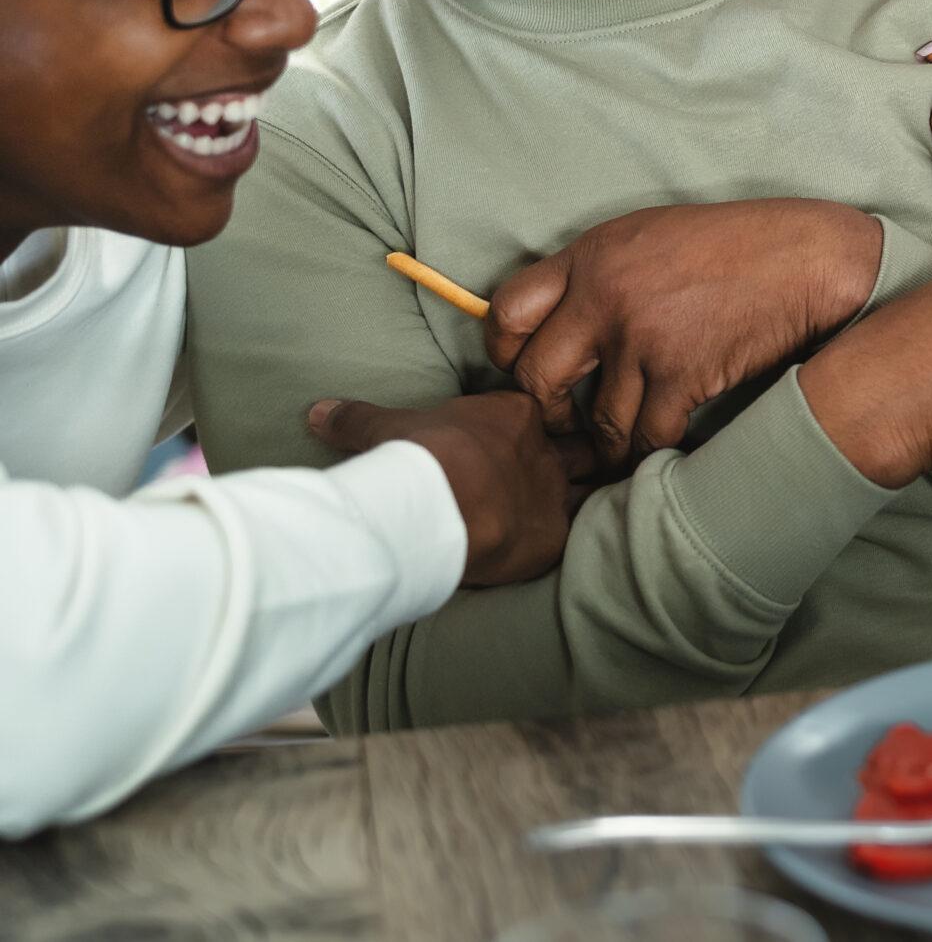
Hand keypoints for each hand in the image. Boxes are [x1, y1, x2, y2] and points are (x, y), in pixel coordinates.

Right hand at [307, 391, 593, 585]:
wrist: (435, 504)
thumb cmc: (414, 456)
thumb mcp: (384, 429)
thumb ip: (357, 419)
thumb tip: (318, 410)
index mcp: (513, 414)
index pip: (534, 412)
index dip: (531, 424)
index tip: (521, 437)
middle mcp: (543, 450)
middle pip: (575, 445)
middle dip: (575, 454)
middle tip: (569, 465)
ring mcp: (553, 492)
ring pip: (588, 486)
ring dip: (584, 494)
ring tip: (581, 503)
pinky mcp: (554, 536)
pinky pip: (578, 534)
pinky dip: (578, 538)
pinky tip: (580, 546)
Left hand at [484, 200, 883, 466]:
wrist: (809, 259)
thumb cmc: (738, 245)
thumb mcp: (652, 237)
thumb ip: (600, 274)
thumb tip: (560, 320)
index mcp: (592, 256)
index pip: (507, 311)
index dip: (506, 352)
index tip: (524, 370)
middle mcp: (605, 296)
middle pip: (537, 376)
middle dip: (549, 412)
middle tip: (565, 424)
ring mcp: (642, 338)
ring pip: (597, 420)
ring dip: (608, 444)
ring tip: (618, 449)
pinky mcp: (682, 374)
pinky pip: (648, 435)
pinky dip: (653, 450)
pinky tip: (664, 446)